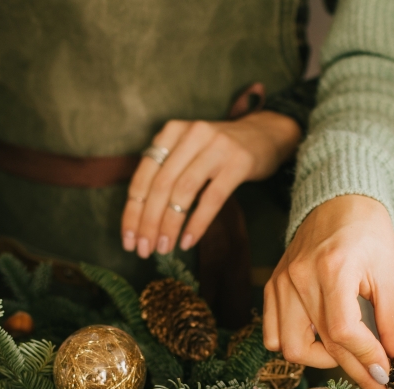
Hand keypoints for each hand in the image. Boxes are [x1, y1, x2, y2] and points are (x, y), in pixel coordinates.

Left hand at [123, 111, 300, 256]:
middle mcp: (191, 135)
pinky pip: (212, 199)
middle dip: (148, 223)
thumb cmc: (219, 151)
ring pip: (183, 192)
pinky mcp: (238, 163)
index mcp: (171, 132)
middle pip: (160, 186)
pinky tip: (188, 241)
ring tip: (164, 248)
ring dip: (170, 226)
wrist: (266, 134)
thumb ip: (165, 172)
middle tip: (143, 250)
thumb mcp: (188, 151)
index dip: (132, 212)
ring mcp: (216, 147)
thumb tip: (139, 218)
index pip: (143, 177)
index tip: (127, 240)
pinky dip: (197, 223)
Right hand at [263, 195, 393, 388]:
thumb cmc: (367, 232)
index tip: (390, 377)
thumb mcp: (389, 276)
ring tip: (349, 357)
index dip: (367, 359)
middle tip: (381, 387)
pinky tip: (322, 343)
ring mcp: (281, 283)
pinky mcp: (272, 287)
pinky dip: (295, 347)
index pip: (343, 331)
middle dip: (355, 372)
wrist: (338, 200)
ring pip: (290, 347)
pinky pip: (273, 334)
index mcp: (333, 268)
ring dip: (321, 362)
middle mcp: (300, 277)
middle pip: (322, 345)